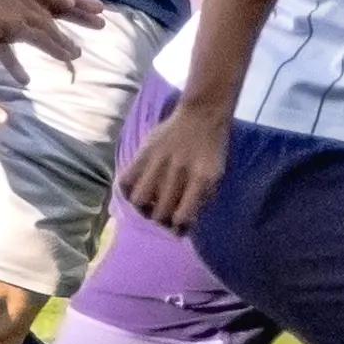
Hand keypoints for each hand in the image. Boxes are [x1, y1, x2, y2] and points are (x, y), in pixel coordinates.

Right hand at [122, 96, 231, 231]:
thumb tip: (184, 224)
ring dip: (143, 208)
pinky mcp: (143, 153)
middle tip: (163, 217)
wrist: (202, 115)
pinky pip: (126, 180)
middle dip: (161, 220)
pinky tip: (136, 190)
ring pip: (140, 200)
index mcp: (202, 180)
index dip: (177, 228)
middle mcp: (179, 173)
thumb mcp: (216, 175)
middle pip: (160, 211)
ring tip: (148, 205)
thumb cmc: (212, 149)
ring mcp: (159, 162)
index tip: (176, 228)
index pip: (183, 216)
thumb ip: (201, 198)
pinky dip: (128, 191)